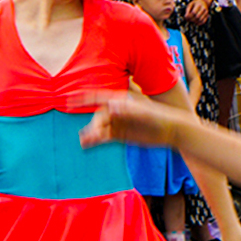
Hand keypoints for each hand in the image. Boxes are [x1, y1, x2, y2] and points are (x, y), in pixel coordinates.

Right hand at [79, 91, 193, 147]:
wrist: (171, 130)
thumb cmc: (159, 117)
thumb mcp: (144, 112)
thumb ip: (127, 109)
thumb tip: (111, 105)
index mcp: (120, 100)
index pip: (98, 97)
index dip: (83, 98)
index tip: (68, 100)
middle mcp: (116, 111)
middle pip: (99, 115)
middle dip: (95, 123)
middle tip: (96, 132)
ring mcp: (117, 123)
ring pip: (99, 127)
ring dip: (91, 133)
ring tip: (84, 141)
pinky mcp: (119, 135)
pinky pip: (103, 137)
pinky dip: (95, 140)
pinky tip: (87, 144)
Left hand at [184, 0, 211, 25]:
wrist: (203, 2)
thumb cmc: (194, 4)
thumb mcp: (190, 4)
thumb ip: (187, 10)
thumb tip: (186, 17)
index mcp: (199, 4)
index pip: (194, 12)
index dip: (189, 16)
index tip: (186, 17)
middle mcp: (204, 8)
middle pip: (197, 16)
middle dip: (191, 19)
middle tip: (188, 20)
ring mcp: (206, 12)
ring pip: (200, 20)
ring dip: (194, 22)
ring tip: (191, 21)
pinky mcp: (207, 16)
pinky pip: (203, 21)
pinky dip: (199, 23)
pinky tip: (195, 23)